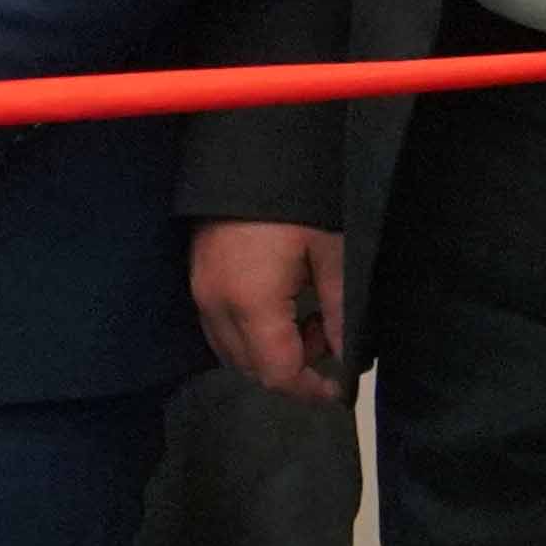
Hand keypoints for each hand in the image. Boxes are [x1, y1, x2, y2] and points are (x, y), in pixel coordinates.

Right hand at [194, 219, 355, 400]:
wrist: (247, 154)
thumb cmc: (296, 202)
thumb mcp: (332, 254)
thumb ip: (340, 312)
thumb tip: (349, 358)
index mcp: (251, 304)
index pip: (277, 374)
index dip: (310, 390)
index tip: (341, 388)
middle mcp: (216, 307)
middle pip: (250, 370)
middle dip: (293, 371)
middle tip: (329, 341)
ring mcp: (200, 293)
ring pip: (231, 352)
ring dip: (271, 354)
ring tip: (307, 321)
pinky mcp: (196, 279)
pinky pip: (220, 329)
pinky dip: (251, 335)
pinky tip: (280, 308)